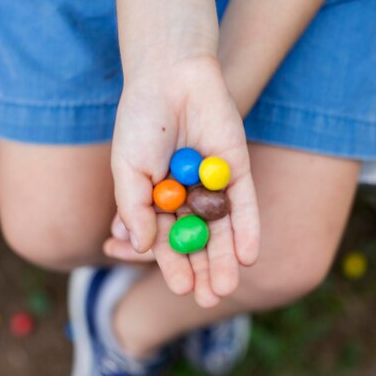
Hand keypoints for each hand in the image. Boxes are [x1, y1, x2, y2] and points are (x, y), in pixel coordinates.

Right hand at [110, 56, 259, 306]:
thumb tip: (140, 245)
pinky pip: (243, 203)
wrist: (169, 76)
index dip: (173, 264)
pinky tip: (248, 255)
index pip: (167, 240)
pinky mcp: (237, 169)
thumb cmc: (140, 121)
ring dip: (225, 257)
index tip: (181, 288)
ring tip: (227, 287)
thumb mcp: (127, 168)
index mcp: (157, 200)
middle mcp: (187, 197)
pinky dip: (247, 228)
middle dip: (204, 269)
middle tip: (210, 298)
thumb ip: (133, 207)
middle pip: (198, 241)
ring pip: (222, 228)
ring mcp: (213, 184)